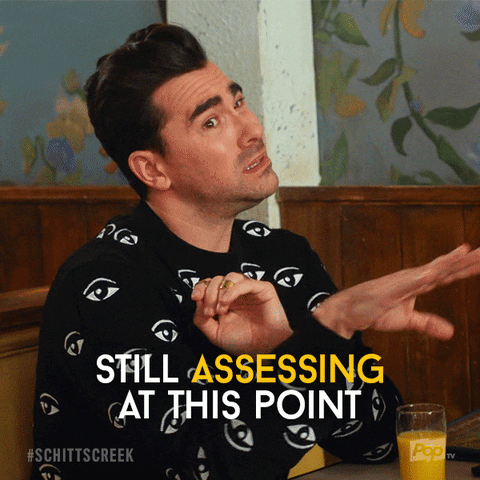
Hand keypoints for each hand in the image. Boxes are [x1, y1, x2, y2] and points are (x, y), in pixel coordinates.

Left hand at [191, 272, 292, 355]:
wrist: (264, 351)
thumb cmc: (244, 343)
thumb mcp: (215, 334)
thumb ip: (201, 319)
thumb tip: (197, 302)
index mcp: (225, 300)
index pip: (209, 285)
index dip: (200, 288)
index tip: (195, 298)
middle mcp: (236, 293)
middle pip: (217, 280)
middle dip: (209, 294)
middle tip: (211, 312)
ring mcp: (249, 290)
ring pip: (230, 277)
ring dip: (220, 291)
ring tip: (221, 309)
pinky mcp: (262, 289)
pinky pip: (245, 283)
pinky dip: (231, 291)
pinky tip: (226, 303)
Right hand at [313, 244, 479, 339]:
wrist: (349, 310)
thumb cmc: (374, 310)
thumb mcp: (407, 320)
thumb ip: (428, 323)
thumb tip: (451, 332)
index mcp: (418, 284)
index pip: (448, 275)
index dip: (466, 268)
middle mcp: (415, 277)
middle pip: (447, 267)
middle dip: (468, 261)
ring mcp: (406, 279)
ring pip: (437, 268)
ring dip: (456, 260)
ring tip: (472, 252)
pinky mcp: (397, 285)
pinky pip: (419, 277)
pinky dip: (434, 269)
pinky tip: (446, 264)